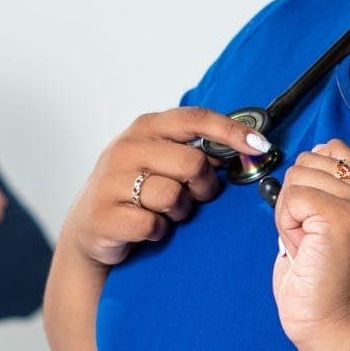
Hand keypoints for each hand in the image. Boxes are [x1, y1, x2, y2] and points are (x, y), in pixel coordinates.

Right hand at [61, 107, 268, 268]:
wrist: (90, 225)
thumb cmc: (135, 190)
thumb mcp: (160, 160)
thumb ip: (196, 152)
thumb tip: (246, 149)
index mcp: (146, 127)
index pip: (195, 118)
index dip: (232, 131)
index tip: (260, 145)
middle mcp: (127, 147)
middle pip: (193, 163)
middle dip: (203, 186)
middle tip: (193, 196)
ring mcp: (112, 180)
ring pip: (174, 196)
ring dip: (179, 212)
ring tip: (164, 213)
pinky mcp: (106, 214)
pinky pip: (154, 225)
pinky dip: (158, 232)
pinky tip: (147, 228)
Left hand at [270, 139, 349, 350]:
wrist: (338, 329)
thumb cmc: (327, 285)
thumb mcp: (335, 226)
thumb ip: (326, 191)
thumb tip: (306, 159)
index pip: (332, 149)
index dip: (310, 182)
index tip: (316, 223)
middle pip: (308, 161)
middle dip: (296, 200)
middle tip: (312, 242)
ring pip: (296, 177)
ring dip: (289, 214)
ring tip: (309, 247)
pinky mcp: (341, 216)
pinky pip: (291, 198)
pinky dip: (286, 225)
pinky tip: (303, 250)